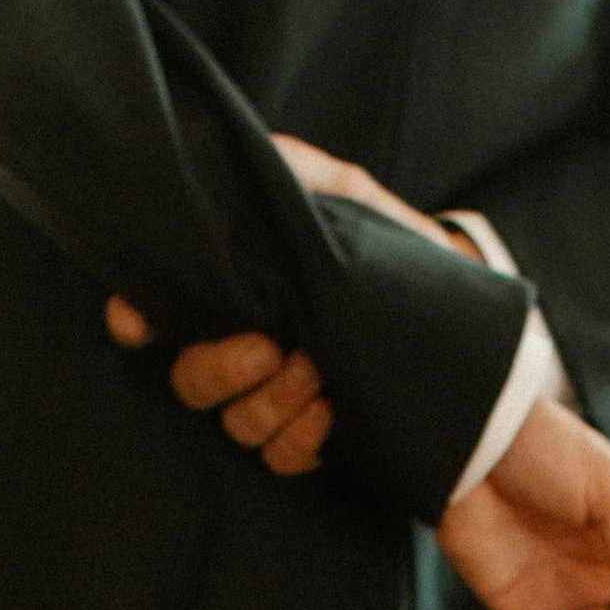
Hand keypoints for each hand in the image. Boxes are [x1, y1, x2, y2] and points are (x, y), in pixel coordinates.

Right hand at [104, 136, 484, 476]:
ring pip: (236, 423)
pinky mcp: (314, 442)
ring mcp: (278, 402)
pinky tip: (333, 412)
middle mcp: (247, 352)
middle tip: (269, 347)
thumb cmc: (400, 255)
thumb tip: (255, 151)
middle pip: (190, 380)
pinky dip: (302, 439)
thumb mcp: (354, 202)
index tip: (140, 322)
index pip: (162, 311)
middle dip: (219, 369)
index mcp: (243, 294)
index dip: (138, 318)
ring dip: (272, 403)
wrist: (471, 326)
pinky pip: (280, 457)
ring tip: (320, 372)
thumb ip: (299, 175)